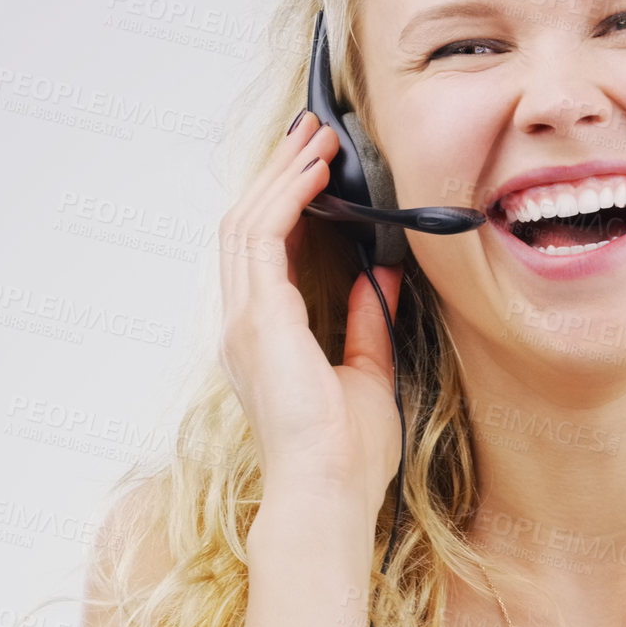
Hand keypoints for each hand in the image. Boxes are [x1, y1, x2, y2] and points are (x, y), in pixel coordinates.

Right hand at [218, 111, 404, 515]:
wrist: (328, 492)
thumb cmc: (345, 455)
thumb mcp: (367, 373)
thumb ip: (368, 322)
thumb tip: (383, 277)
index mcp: (262, 339)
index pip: (263, 252)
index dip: (284, 203)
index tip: (314, 168)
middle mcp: (242, 324)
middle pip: (247, 225)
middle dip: (279, 174)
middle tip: (312, 134)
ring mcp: (243, 319)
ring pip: (248, 221)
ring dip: (282, 174)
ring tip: (316, 140)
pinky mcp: (259, 317)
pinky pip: (263, 236)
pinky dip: (288, 196)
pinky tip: (316, 173)